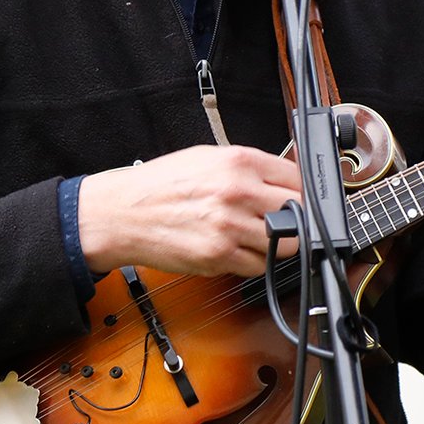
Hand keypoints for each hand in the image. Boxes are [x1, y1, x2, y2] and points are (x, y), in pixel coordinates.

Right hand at [77, 146, 302, 279]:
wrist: (122, 213)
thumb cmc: (160, 185)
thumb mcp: (207, 158)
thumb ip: (248, 168)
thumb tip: (283, 180)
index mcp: (239, 162)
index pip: (297, 177)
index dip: (301, 190)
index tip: (299, 198)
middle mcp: (238, 192)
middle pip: (299, 211)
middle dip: (296, 218)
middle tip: (285, 221)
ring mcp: (230, 226)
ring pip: (284, 243)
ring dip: (278, 243)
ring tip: (257, 235)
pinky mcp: (219, 256)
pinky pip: (258, 265)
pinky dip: (254, 260)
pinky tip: (238, 248)